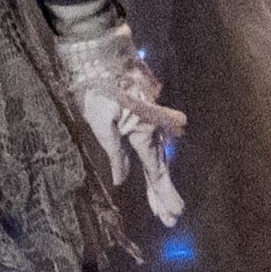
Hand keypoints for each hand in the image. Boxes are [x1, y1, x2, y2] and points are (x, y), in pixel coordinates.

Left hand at [57, 32, 186, 227]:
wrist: (104, 54)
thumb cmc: (98, 88)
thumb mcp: (100, 123)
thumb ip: (114, 153)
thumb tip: (122, 180)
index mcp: (143, 135)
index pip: (155, 172)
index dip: (162, 195)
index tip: (172, 215)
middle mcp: (152, 131)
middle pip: (160, 168)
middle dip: (164, 194)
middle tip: (171, 218)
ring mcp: (151, 122)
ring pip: (158, 157)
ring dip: (160, 181)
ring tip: (164, 204)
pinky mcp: (145, 114)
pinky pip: (153, 145)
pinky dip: (155, 162)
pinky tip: (155, 172)